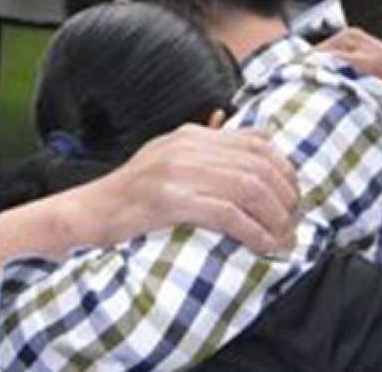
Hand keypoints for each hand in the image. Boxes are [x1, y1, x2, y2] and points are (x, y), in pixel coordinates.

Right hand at [79, 124, 297, 253]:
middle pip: (258, 165)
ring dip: (274, 218)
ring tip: (284, 240)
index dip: (284, 170)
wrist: (87, 213)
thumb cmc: (131, 196)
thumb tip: (241, 140)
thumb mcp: (167, 159)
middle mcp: (187, 147)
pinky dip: (252, 231)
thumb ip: (202, 150)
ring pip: (248, 188)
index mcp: (190, 135)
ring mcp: (177, 171)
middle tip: (294, 225)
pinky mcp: (169, 200)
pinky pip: (226, 213)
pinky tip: (263, 246)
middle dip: (286, 198)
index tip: (294, 198)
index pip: (256, 141)